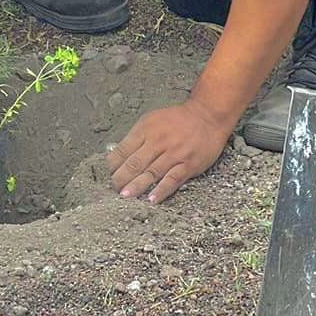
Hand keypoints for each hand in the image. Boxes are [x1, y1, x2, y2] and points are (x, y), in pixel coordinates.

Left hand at [107, 100, 233, 204]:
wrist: (208, 116)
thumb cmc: (178, 119)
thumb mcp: (153, 120)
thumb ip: (136, 137)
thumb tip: (116, 155)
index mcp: (146, 129)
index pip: (123, 149)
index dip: (113, 165)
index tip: (108, 175)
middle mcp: (159, 141)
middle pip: (135, 163)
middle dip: (121, 178)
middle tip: (113, 189)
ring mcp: (174, 154)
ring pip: (151, 172)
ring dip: (136, 186)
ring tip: (125, 196)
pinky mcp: (188, 164)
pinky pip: (172, 179)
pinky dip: (161, 190)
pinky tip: (151, 199)